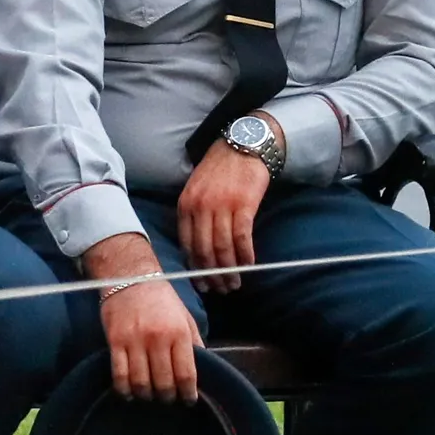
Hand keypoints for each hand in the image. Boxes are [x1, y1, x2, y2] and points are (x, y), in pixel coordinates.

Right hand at [83, 231, 198, 401]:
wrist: (130, 277)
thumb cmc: (161, 298)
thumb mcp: (184, 316)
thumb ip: (193, 342)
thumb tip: (203, 367)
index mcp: (179, 332)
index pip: (186, 373)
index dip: (188, 393)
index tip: (188, 400)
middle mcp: (158, 338)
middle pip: (164, 382)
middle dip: (167, 397)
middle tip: (167, 399)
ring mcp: (135, 340)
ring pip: (141, 382)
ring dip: (146, 395)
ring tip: (149, 395)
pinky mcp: (115, 341)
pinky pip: (119, 374)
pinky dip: (124, 389)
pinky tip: (129, 393)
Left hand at [175, 143, 271, 291]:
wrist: (244, 145)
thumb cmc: (221, 169)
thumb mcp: (196, 188)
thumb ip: (194, 214)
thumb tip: (198, 248)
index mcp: (185, 204)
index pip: (186, 245)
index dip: (194, 268)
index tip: (201, 283)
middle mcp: (200, 207)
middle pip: (203, 251)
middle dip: (212, 275)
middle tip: (221, 289)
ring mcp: (221, 206)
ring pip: (222, 248)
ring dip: (230, 270)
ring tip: (235, 283)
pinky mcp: (243, 205)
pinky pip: (242, 238)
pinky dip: (245, 256)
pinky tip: (249, 265)